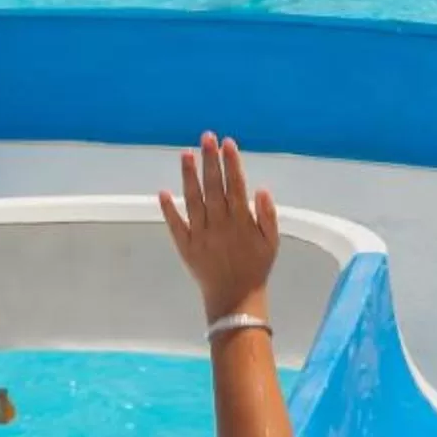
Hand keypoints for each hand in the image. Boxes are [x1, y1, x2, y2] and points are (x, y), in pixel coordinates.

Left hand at [159, 132, 279, 321]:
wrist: (235, 300)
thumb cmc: (255, 267)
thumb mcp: (272, 243)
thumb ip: (268, 215)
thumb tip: (261, 188)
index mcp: (242, 221)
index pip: (235, 186)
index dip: (232, 164)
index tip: (228, 143)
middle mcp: (220, 225)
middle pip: (213, 187)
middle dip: (210, 161)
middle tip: (206, 137)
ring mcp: (201, 235)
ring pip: (194, 200)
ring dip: (189, 177)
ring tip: (186, 154)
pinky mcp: (186, 246)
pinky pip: (177, 225)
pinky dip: (169, 210)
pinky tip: (163, 192)